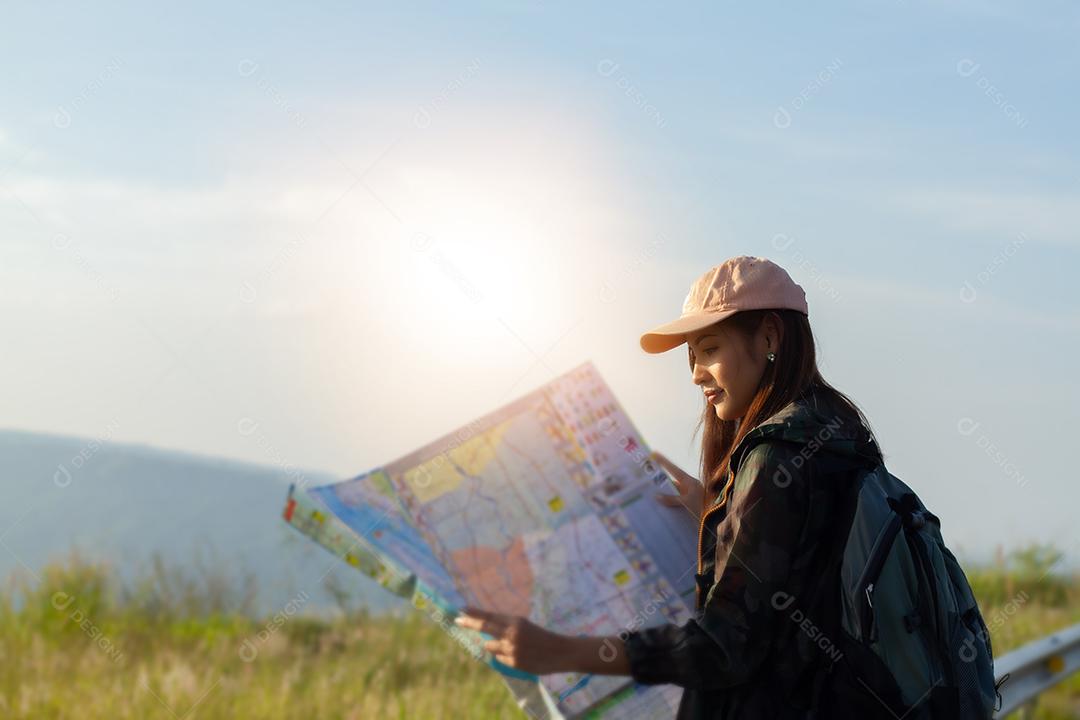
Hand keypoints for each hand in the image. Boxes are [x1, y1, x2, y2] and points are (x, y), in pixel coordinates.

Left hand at [454, 607, 574, 674]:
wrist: (561, 651)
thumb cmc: (543, 637)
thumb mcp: (525, 627)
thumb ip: (507, 628)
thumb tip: (487, 633)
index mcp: (516, 621)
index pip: (490, 616)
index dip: (475, 613)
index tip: (461, 609)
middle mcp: (511, 633)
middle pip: (484, 627)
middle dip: (469, 623)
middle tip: (457, 620)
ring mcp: (511, 649)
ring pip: (490, 646)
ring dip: (495, 646)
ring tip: (515, 646)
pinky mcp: (514, 662)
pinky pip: (500, 659)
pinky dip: (506, 657)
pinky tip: (521, 656)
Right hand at [651, 450, 703, 522]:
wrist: (716, 520)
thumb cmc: (703, 507)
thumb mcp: (687, 502)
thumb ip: (672, 499)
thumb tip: (657, 496)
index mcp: (688, 481)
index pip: (673, 469)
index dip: (663, 462)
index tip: (654, 454)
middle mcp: (687, 487)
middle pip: (670, 482)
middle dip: (659, 482)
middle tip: (645, 480)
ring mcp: (687, 496)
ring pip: (672, 493)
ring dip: (663, 495)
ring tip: (648, 496)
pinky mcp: (688, 505)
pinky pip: (675, 502)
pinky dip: (668, 504)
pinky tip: (659, 508)